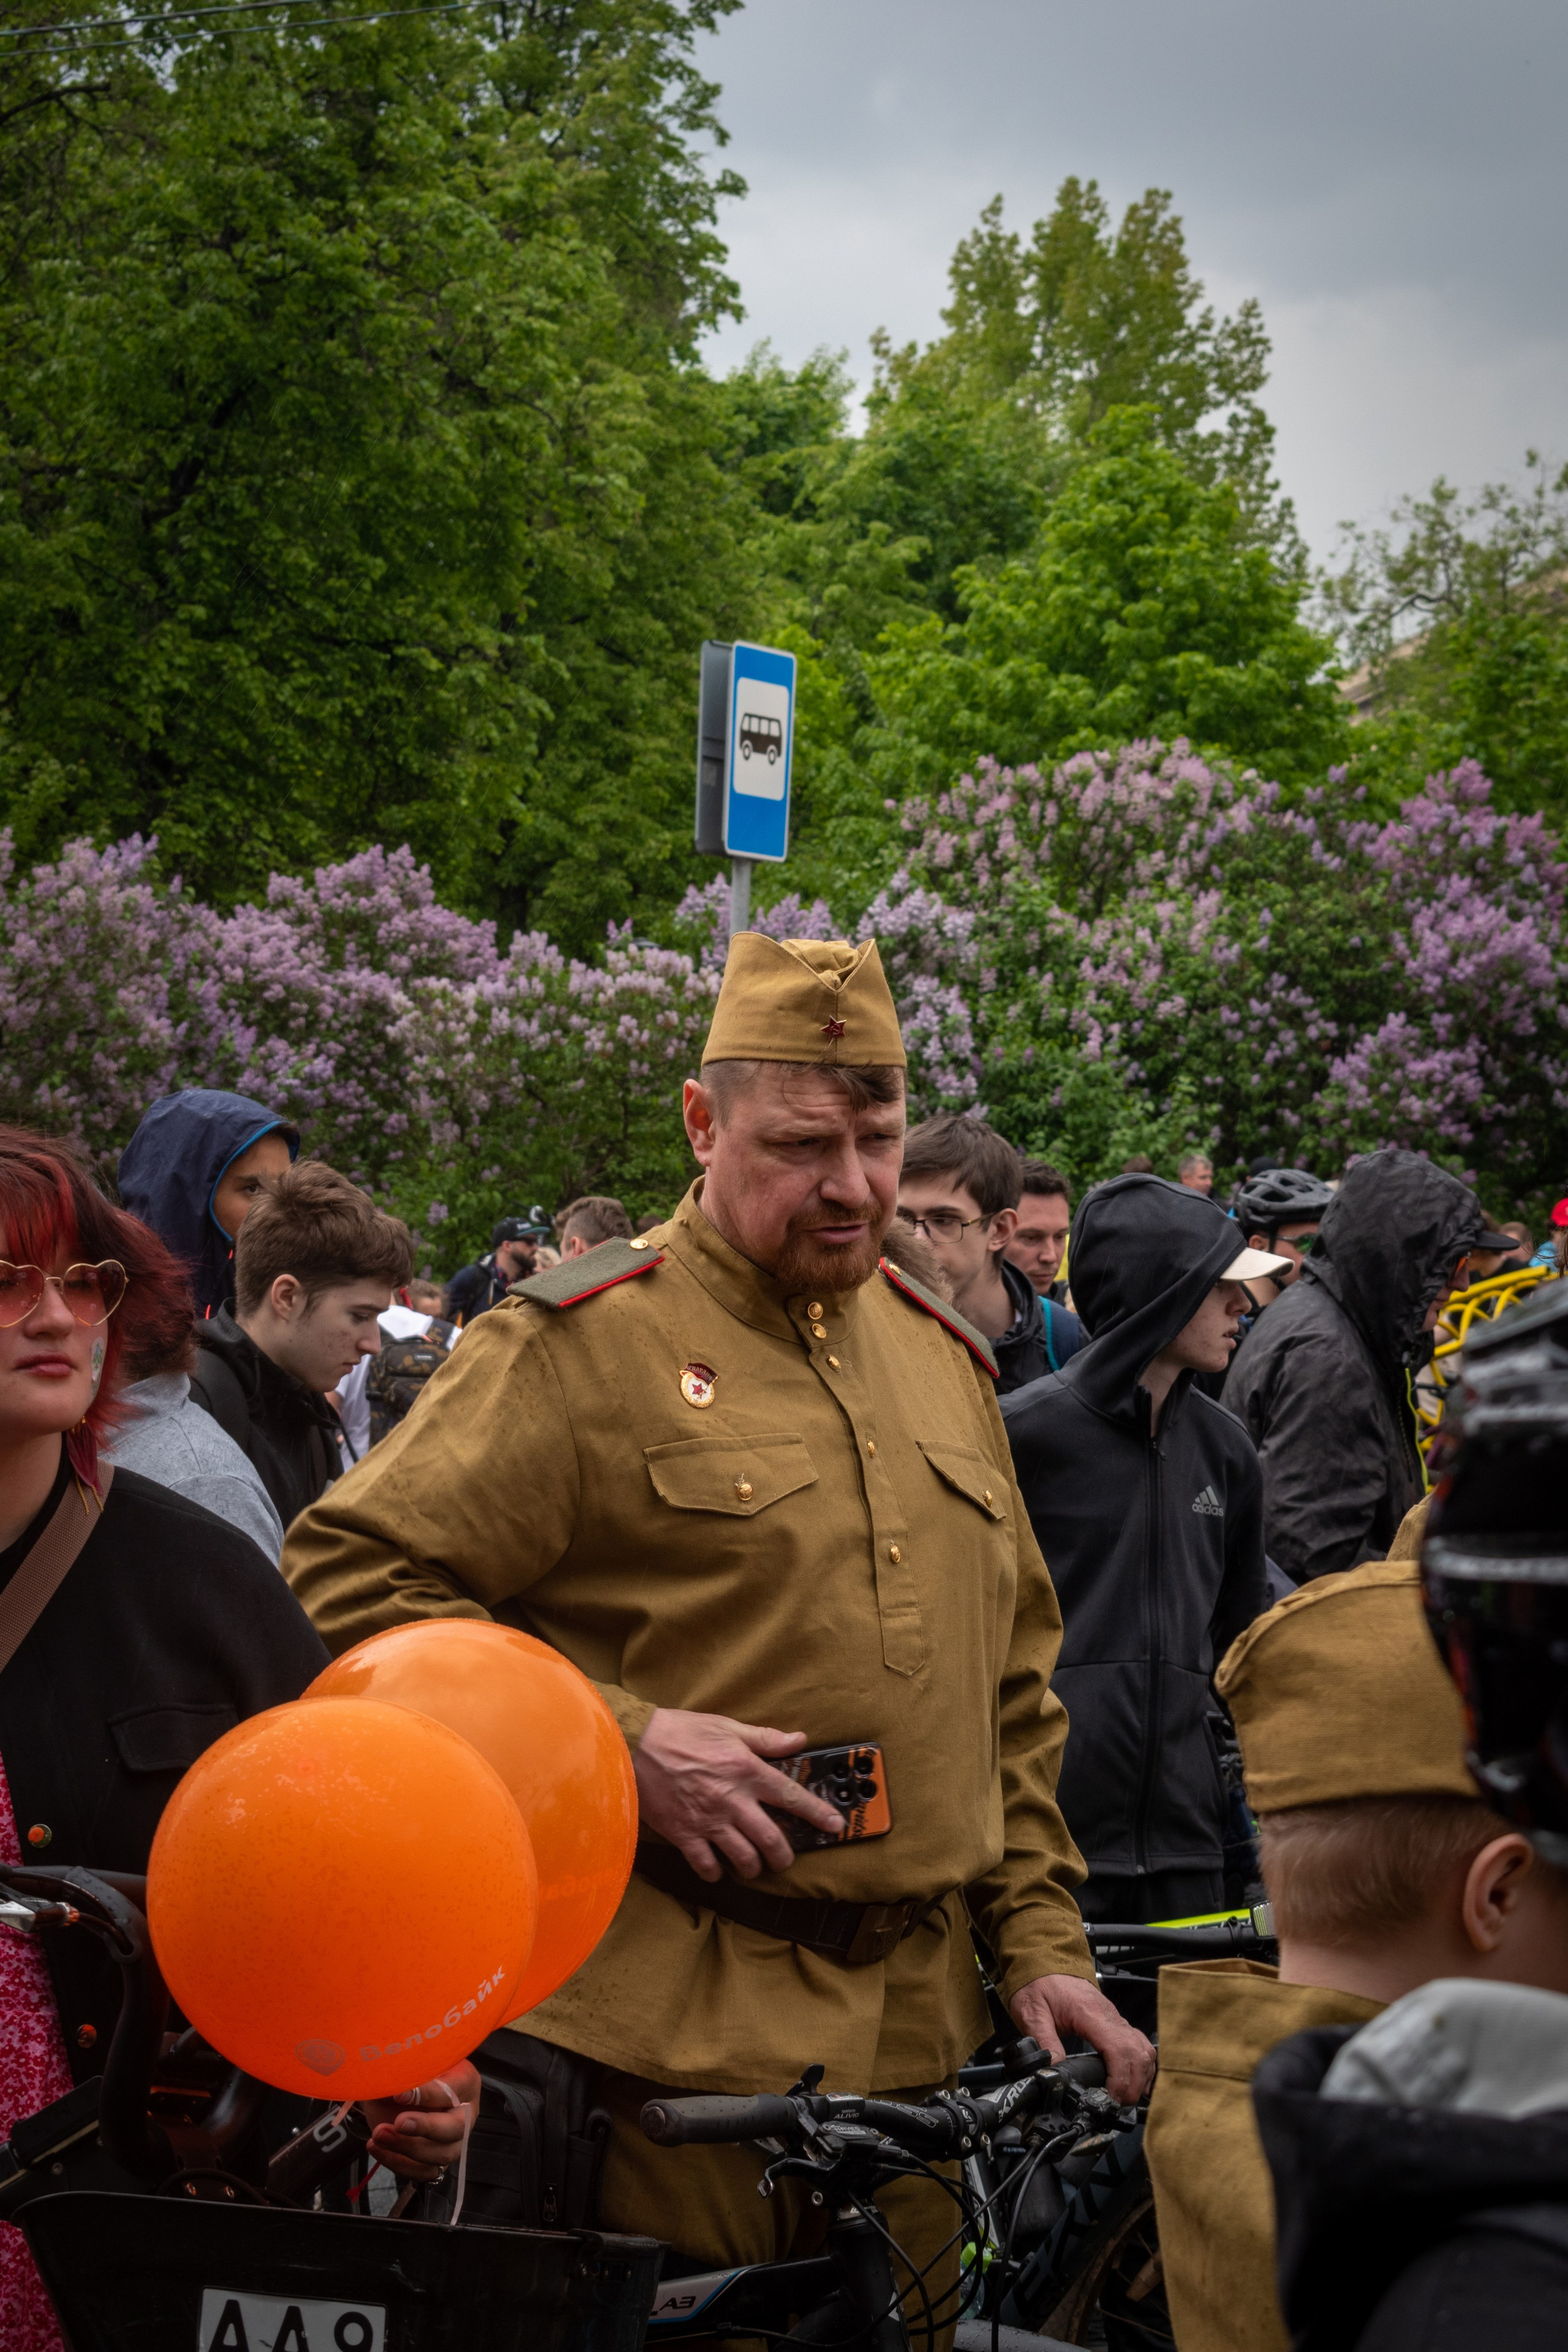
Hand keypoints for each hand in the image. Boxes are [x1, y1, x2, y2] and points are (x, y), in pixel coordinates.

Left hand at [361, 2057, 480, 2180]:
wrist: (400, 2090)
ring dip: (407, 2148)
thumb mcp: (412, 2062)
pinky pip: (424, 2172)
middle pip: (455, 2128)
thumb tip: (390, 2078)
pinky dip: (398, 2164)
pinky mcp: (436, 2160)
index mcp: (465, 2082)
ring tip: (378, 2134)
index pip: (453, 2091)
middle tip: (398, 2122)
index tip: (399, 2094)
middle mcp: (465, 2114)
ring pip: (441, 2155)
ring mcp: (453, 2141)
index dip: (427, 2095)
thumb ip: (407, 2069)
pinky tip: (376, 2147)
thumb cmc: (413, 2070)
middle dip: (425, 2127)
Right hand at [634, 1707, 844, 1880]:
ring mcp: (708, 1821)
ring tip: (754, 1866)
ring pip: (743, 1858)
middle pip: (770, 1839)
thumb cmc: (680, 1732)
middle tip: (785, 1859)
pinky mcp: (684, 1834)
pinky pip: (707, 1865)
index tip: (835, 1826)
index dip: (817, 1813)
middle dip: (784, 1856)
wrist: (634, 1746)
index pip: (791, 1796)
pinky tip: (719, 1868)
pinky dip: (716, 1872)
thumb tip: (798, 1740)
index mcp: (746, 1770)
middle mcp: (732, 1800)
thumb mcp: (727, 1726)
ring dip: (754, 1867)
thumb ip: (765, 1739)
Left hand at [1009, 1973, 1154, 2107]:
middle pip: (1137, 2053)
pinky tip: (1136, 2079)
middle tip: (1118, 2104)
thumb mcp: (1031, 2013)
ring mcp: (1115, 2017)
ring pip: (1143, 2048)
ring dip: (1141, 2075)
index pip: (1118, 2049)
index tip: (1112, 2097)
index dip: (1120, 2078)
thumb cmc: (1038, 1984)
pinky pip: (1139, 2043)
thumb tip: (1054, 2070)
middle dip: (1133, 2084)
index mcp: (1089, 2013)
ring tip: (1127, 2097)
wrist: (1043, 1962)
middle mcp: (1109, 2015)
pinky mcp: (1115, 2021)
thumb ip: (1044, 2042)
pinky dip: (1142, 2064)